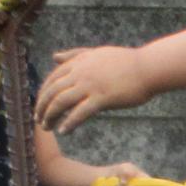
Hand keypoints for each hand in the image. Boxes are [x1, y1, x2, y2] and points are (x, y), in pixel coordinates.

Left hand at [36, 45, 153, 132]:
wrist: (147, 68)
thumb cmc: (126, 62)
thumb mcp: (96, 53)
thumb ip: (74, 55)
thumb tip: (53, 57)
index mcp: (77, 63)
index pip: (52, 79)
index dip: (43, 93)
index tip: (40, 105)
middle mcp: (79, 73)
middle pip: (52, 91)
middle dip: (41, 107)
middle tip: (38, 120)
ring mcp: (90, 86)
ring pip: (61, 102)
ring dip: (50, 115)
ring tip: (46, 127)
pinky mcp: (102, 98)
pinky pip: (80, 112)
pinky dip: (69, 122)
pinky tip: (64, 131)